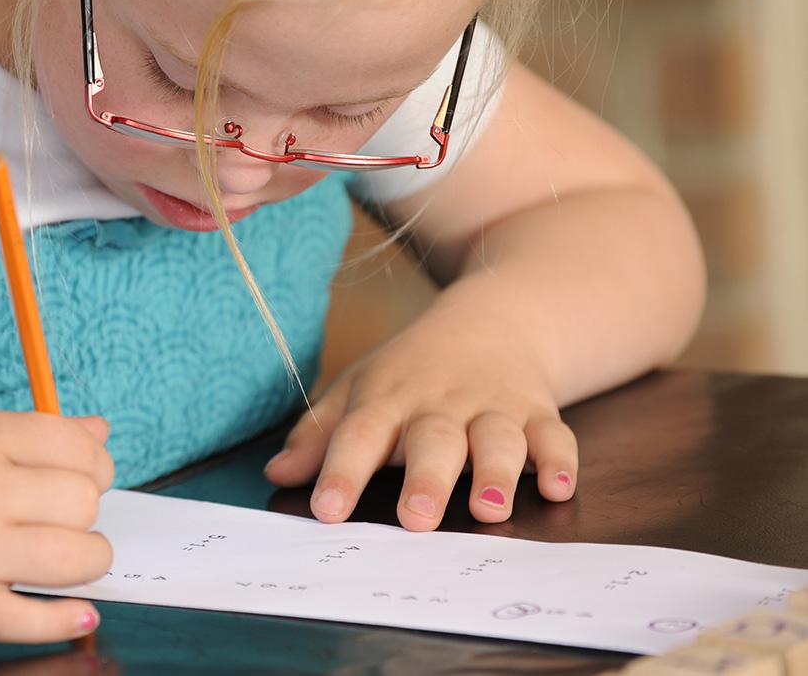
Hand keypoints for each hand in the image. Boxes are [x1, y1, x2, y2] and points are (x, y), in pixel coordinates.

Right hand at [0, 409, 113, 642]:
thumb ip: (35, 433)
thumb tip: (101, 433)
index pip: (77, 447)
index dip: (97, 467)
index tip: (87, 481)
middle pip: (83, 501)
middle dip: (87, 514)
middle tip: (63, 521)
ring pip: (76, 557)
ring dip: (88, 562)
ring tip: (69, 561)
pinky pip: (32, 619)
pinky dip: (65, 620)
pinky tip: (78, 613)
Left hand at [263, 321, 576, 530]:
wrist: (492, 318)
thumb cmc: (411, 370)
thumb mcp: (359, 390)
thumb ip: (319, 435)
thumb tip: (276, 472)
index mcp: (388, 400)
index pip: (359, 433)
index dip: (341, 471)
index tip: (327, 509)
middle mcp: (440, 404)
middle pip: (433, 439)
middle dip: (426, 478)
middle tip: (417, 518)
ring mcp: (492, 407)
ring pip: (497, 437)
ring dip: (496, 472)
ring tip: (488, 508)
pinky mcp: (537, 411)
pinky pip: (553, 433)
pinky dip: (559, 459)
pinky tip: (558, 486)